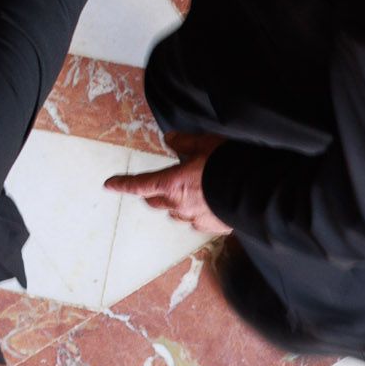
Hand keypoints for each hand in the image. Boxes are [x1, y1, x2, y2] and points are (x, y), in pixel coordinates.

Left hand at [105, 143, 231, 235]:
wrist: (256, 193)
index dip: (122, 184)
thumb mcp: (204, 144)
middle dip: (151, 194)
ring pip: (175, 213)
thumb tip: (170, 138)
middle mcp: (179, 205)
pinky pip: (197, 222)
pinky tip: (206, 205)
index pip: (140, 185)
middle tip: (153, 187)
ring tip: (185, 193)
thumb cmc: (227, 166)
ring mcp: (195, 218)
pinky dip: (196, 214)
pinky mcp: (212, 227)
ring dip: (174, 204)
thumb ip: (184, 143)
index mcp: (172, 184)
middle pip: (155, 202)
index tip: (108, 185)